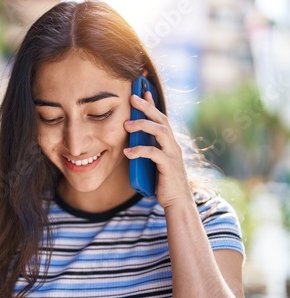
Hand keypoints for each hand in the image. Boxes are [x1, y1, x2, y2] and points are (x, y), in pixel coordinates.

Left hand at [123, 92, 192, 208]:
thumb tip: (130, 142)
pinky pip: (153, 153)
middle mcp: (173, 145)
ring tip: (126, 126)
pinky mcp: (169, 165)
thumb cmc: (163, 182)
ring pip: (160, 131)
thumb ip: (146, 150)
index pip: (160, 118)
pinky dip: (139, 151)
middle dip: (147, 106)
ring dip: (142, 125)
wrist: (176, 201)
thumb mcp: (152, 163)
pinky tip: (127, 152)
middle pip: (161, 119)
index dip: (152, 103)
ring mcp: (172, 154)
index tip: (142, 91)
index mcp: (169, 143)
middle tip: (132, 97)